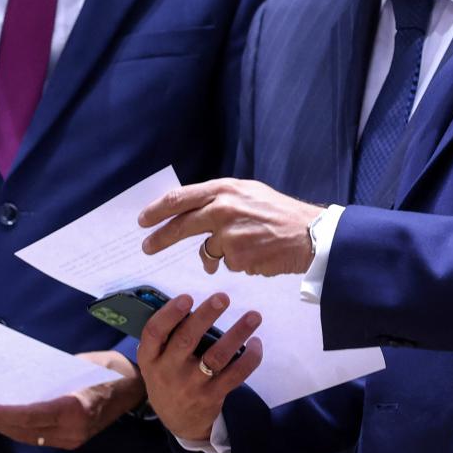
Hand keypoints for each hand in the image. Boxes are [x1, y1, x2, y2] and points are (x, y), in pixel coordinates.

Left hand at [0, 350, 144, 449]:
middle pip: (24, 430)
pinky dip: (19, 428)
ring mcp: (74, 438)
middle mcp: (74, 429)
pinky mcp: (73, 440)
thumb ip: (50, 377)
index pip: (29, 416)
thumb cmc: (107, 368)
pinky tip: (4, 418)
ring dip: (3, 425)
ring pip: (29, 436)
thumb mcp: (78, 364)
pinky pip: (39, 436)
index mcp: (76, 408)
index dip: (0, 413)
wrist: (135, 386)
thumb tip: (18, 379)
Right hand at [135, 292, 262, 441]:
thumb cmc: (167, 377)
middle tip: (223, 298)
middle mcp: (168, 371)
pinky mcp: (212, 396)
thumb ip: (167, 337)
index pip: (154, 333)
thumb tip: (190, 303)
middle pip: (186, 340)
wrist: (178, 421)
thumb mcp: (155, 361)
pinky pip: (235, 375)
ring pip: (216, 356)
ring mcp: (191, 385)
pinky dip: (249, 359)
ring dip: (237, 334)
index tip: (187, 297)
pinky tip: (256, 343)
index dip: (169, 314)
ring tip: (254, 316)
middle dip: (205, 316)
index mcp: (150, 357)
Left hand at [138, 178, 323, 276]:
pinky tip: (258, 253)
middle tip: (147, 247)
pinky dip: (239, 262)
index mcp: (223, 189)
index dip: (157, 210)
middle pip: (181, 226)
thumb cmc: (278, 212)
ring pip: (208, 250)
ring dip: (219, 254)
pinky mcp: (238, 258)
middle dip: (160, 239)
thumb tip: (189, 211)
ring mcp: (229, 235)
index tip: (143, 220)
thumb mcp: (247, 193)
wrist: (310, 234)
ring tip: (245, 246)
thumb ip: (218, 200)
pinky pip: (228, 263)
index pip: (180, 198)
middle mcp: (222, 209)